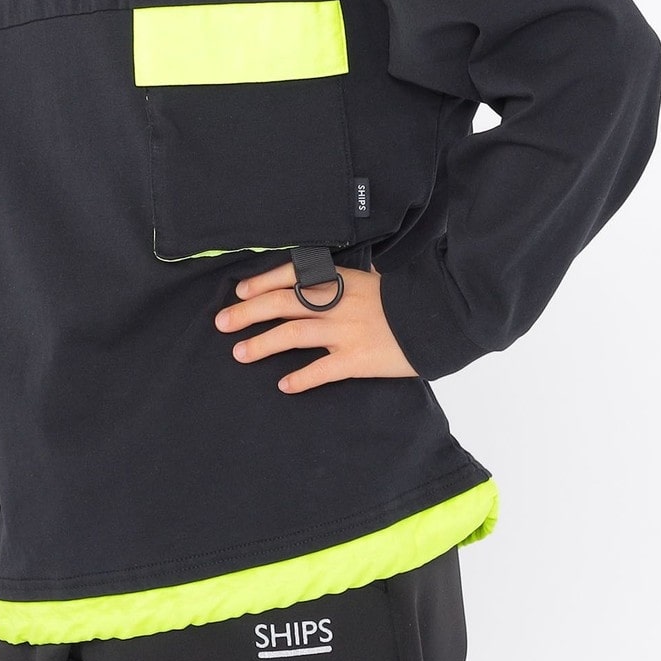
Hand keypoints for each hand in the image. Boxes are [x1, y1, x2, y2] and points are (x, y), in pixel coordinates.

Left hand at [215, 261, 418, 392]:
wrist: (438, 317)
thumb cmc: (407, 297)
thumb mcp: (375, 277)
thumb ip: (349, 279)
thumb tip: (326, 275)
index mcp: (340, 279)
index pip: (291, 276)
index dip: (261, 283)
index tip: (239, 292)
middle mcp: (336, 304)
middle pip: (281, 304)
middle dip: (248, 313)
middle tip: (222, 323)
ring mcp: (344, 332)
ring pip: (293, 335)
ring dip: (262, 344)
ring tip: (240, 352)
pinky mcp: (356, 360)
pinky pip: (321, 371)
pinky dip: (300, 378)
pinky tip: (284, 385)